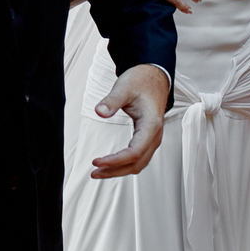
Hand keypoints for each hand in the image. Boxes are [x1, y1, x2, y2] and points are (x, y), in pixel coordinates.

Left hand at [89, 64, 170, 178]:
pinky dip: (124, 164)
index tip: (98, 162)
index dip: (116, 160)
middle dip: (115, 170)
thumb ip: (112, 100)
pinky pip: (138, 158)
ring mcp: (152, 139)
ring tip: (98, 172)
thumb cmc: (141, 82)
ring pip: (138, 163)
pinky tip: (110, 165)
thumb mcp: (124, 87)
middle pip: (137, 162)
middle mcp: (155, 135)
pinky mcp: (147, 139)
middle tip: (94, 172)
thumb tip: (99, 112)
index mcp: (151, 125)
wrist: (153, 78)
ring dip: (119, 171)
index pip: (135, 151)